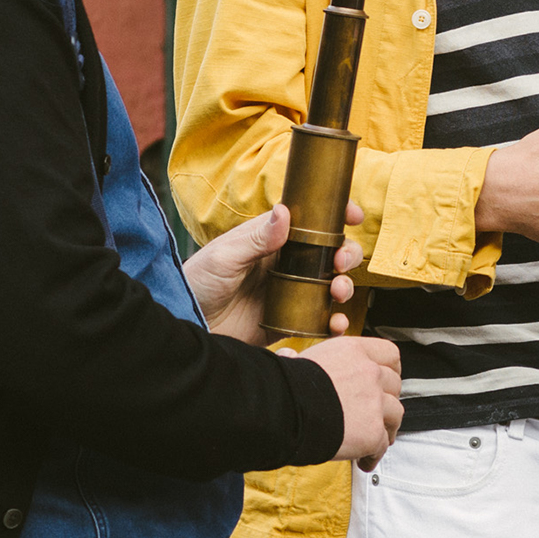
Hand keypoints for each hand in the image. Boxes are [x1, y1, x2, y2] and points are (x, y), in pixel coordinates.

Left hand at [182, 202, 364, 343]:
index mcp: (272, 240)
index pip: (311, 222)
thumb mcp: (224, 256)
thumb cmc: (196, 283)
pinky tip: (334, 324)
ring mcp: (290, 292)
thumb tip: (284, 212)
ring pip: (331, 285)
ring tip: (337, 292)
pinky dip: (334, 322)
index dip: (336, 216)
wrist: (185, 325)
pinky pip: (319, 319)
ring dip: (344, 286)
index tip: (353, 215)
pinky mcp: (289, 320)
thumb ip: (257, 238)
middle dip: (347, 255)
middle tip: (342, 263)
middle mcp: (286, 264)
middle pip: (330, 253)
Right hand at [282, 335, 402, 471]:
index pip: (389, 354)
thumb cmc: (284, 388)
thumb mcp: (299, 361)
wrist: (283, 411)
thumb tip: (288, 353)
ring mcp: (374, 402)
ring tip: (377, 439)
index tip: (387, 380)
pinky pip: (382, 445)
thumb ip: (305, 359)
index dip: (390, 369)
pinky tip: (364, 461)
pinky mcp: (372, 432)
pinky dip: (374, 455)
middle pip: (394, 385)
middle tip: (378, 413)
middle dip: (387, 400)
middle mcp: (370, 372)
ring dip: (387, 428)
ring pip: (395, 414)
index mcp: (354, 351)